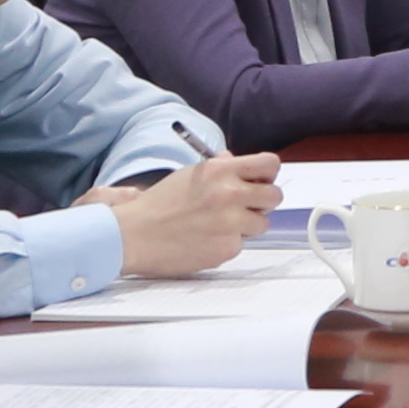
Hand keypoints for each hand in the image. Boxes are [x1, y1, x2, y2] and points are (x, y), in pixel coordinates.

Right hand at [105, 150, 278, 274]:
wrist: (134, 235)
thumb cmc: (158, 204)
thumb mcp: (189, 175)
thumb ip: (218, 168)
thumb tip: (236, 160)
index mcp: (220, 170)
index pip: (270, 164)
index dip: (268, 174)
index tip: (260, 182)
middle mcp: (230, 194)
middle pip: (274, 196)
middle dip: (262, 202)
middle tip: (245, 207)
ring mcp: (231, 223)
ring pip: (262, 224)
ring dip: (246, 226)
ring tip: (218, 225)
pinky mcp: (227, 248)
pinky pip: (240, 244)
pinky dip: (227, 243)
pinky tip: (205, 240)